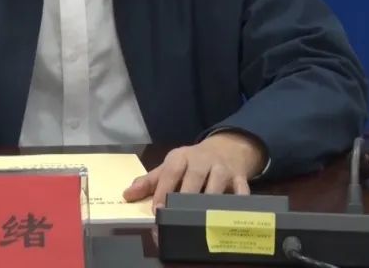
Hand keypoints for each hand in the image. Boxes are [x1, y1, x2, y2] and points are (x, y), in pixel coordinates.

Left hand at [122, 132, 265, 210]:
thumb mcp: (171, 166)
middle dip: (186, 197)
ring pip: (217, 185)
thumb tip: (127, 195)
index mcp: (181, 157)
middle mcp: (202, 160)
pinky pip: (241, 191)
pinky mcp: (240, 178)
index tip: (157, 210)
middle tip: (178, 216)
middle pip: (194, 178)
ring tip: (201, 220)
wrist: (226, 148)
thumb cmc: (192, 162)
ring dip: (210, 202)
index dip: (163, 190)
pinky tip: (230, 216)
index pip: (170, 172)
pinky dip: (238, 202)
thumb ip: (149, 181)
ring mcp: (222, 169)